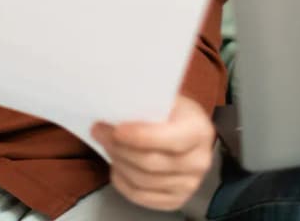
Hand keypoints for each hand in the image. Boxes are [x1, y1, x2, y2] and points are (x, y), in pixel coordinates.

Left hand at [92, 95, 214, 210]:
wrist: (189, 132)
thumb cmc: (174, 114)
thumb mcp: (167, 99)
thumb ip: (147, 105)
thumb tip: (116, 108)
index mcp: (199, 131)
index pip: (170, 139)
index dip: (140, 137)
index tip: (117, 129)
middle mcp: (199, 161)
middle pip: (150, 162)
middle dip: (120, 147)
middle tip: (100, 131)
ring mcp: (189, 184)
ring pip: (142, 181)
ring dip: (118, 162)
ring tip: (107, 145)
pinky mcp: (176, 199)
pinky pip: (141, 196)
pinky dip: (122, 182)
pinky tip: (116, 166)